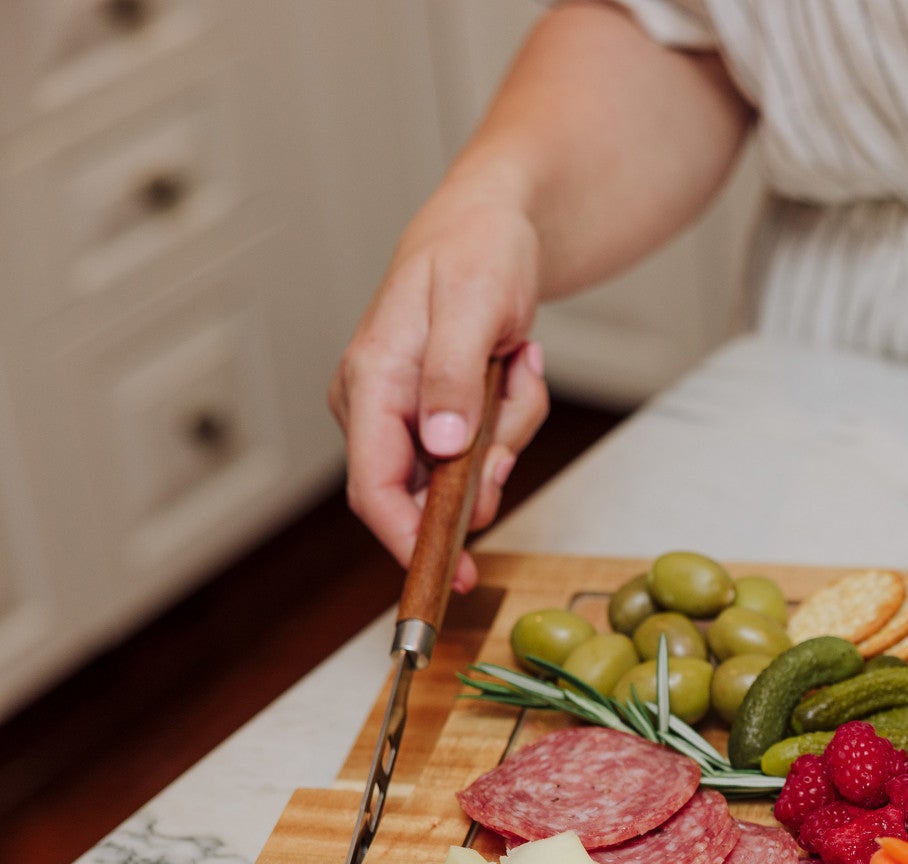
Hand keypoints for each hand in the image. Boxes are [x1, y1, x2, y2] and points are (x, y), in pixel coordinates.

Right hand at [329, 195, 548, 592]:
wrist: (493, 226)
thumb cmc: (476, 252)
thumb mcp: (473, 306)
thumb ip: (454, 378)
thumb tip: (440, 447)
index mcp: (370, 382)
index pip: (373, 486)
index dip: (406, 540)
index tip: (447, 574)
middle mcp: (376, 405)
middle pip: (428, 489)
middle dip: (485, 467)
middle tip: (517, 398)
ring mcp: (407, 413)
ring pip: (468, 470)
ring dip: (509, 425)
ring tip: (515, 355)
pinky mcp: (438, 415)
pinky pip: (486, 446)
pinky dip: (512, 414)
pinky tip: (514, 359)